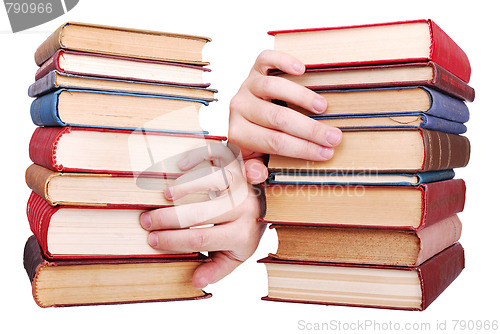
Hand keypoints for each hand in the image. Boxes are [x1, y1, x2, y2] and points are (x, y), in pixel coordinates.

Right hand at [139, 143, 264, 288]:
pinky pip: (217, 158)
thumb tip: (196, 281)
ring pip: (209, 182)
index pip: (201, 238)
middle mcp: (245, 207)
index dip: (173, 240)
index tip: (152, 240)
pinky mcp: (239, 164)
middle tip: (147, 220)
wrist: (268, 204)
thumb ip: (216, 268)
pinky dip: (197, 159)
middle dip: (168, 218)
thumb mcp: (235, 255)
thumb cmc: (243, 230)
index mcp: (242, 234)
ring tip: (163, 196)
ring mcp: (242, 184)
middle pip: (200, 213)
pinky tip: (180, 166)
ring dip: (183, 188)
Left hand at [228, 50, 342, 183]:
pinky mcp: (254, 69)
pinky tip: (301, 69)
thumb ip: (253, 170)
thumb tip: (258, 175)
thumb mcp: (251, 161)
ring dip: (301, 97)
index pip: (275, 142)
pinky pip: (265, 60)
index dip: (302, 149)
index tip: (326, 154)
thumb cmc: (252, 141)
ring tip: (322, 107)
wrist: (238, 118)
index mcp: (239, 134)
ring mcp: (247, 86)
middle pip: (278, 118)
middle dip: (310, 129)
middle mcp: (239, 107)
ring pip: (274, 88)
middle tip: (335, 137)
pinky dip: (283, 61)